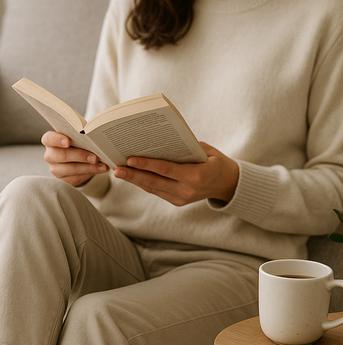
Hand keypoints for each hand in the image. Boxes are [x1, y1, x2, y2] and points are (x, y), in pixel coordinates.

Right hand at [42, 131, 108, 185]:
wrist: (76, 157)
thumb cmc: (76, 142)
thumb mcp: (76, 137)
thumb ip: (80, 136)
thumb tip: (95, 138)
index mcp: (50, 141)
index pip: (49, 139)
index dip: (57, 140)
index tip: (68, 141)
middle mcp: (50, 156)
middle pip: (62, 156)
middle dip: (80, 156)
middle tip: (95, 157)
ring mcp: (56, 169)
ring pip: (71, 169)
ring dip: (89, 167)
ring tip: (102, 165)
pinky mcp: (63, 180)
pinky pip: (77, 178)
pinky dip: (90, 173)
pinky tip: (100, 169)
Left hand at [113, 142, 238, 204]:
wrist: (228, 184)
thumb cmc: (214, 161)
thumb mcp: (204, 150)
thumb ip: (184, 148)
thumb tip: (157, 142)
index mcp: (196, 176)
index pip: (166, 169)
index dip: (147, 165)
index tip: (130, 160)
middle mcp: (187, 191)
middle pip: (154, 182)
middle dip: (134, 176)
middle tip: (116, 170)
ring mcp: (181, 199)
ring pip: (153, 189)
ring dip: (135, 180)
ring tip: (119, 172)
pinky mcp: (177, 202)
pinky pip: (157, 192)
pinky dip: (144, 184)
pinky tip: (132, 176)